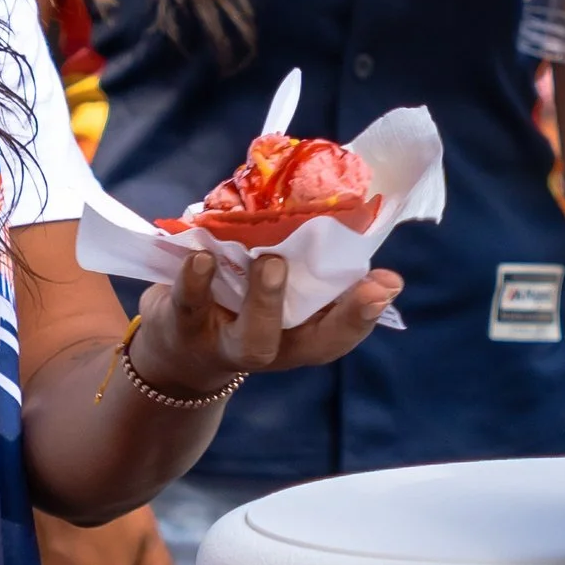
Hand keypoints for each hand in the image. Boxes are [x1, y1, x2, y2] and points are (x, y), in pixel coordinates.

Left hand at [129, 246, 401, 394]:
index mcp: (301, 336)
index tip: (388, 282)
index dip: (366, 312)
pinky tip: (201, 256)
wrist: (176, 348)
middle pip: (312, 345)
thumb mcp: (276, 291)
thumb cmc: (240, 303)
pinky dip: (194, 280)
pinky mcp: (184, 326)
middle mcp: (273, 347)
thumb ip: (308, 264)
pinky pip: (190, 304)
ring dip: (265, 300)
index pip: (342, 331)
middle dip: (339, 316)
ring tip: (270, 261)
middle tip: (360, 283)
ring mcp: (228, 342)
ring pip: (253, 336)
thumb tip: (349, 216)